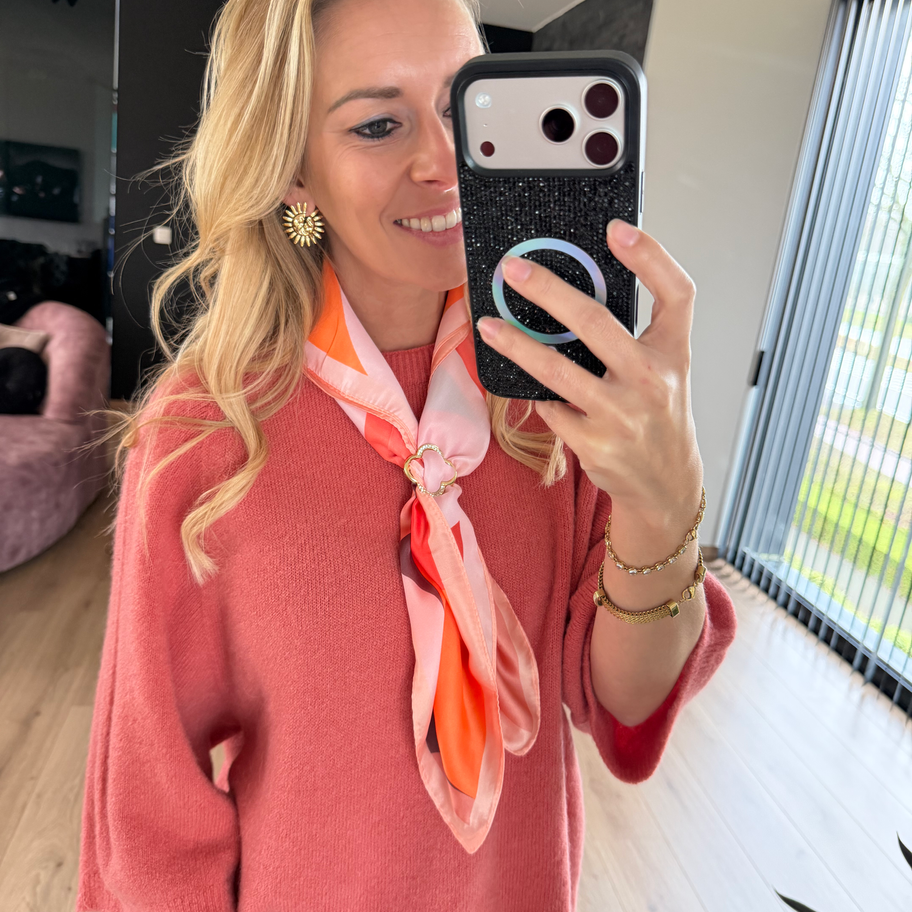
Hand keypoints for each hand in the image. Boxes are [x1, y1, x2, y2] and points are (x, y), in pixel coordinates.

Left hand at [476, 219, 703, 530]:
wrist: (665, 485)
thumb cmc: (658, 418)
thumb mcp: (664, 372)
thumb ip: (634, 336)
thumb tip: (571, 298)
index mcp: (673, 354)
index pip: (676, 293)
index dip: (651, 256)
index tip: (617, 229)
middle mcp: (653, 381)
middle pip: (596, 321)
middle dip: (547, 290)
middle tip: (513, 270)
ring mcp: (622, 414)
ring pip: (557, 369)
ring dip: (516, 343)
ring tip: (488, 325)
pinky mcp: (594, 443)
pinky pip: (550, 406)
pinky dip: (538, 393)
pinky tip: (532, 387)